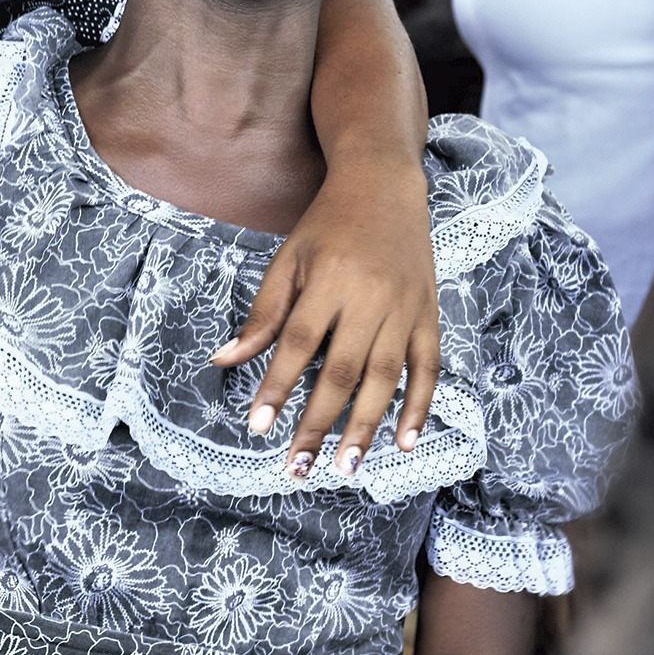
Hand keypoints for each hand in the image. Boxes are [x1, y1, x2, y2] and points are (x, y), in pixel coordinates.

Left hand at [215, 167, 440, 475]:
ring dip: (366, 427)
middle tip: (298, 468)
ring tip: (345, 468)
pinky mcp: (429, 314)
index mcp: (329, 280)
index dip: (278, 386)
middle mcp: (370, 297)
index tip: (259, 426)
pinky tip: (403, 443)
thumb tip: (224, 360)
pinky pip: (428, 368)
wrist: (384, 185)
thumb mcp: (288, 260)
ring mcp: (405, 308)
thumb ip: (262, 314)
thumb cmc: (326, 226)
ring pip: (386, 377)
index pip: (298, 342)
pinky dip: (418, 407)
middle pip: (342, 370)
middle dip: (318, 423)